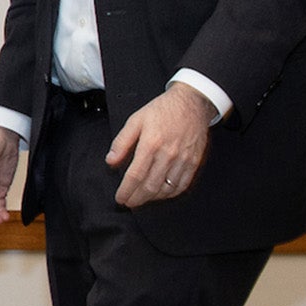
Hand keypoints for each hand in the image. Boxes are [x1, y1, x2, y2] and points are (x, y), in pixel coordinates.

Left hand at [107, 82, 213, 207]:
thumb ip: (121, 142)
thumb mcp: (135, 120)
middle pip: (150, 186)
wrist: (192, 103)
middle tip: (128, 203)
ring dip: (152, 198)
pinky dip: (170, 193)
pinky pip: (182, 184)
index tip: (120, 198)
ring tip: (142, 198)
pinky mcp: (194, 161)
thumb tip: (111, 161)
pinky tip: (161, 194)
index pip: (135, 175)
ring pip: (166, 189)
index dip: (126, 190)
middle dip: (137, 199)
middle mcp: (168, 154)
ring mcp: (183, 159)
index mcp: (151, 144)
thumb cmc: (163, 110)